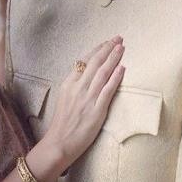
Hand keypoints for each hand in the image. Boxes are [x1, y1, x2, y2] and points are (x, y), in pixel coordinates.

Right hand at [43, 37, 124, 167]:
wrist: (59, 143)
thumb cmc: (62, 123)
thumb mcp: (64, 98)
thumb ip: (75, 85)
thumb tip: (87, 75)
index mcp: (68, 83)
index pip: (84, 61)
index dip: (97, 49)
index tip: (106, 42)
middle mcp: (78, 88)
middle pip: (95, 63)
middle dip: (108, 48)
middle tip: (118, 38)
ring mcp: (87, 98)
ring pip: (103, 73)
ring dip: (114, 58)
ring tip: (122, 47)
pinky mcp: (96, 110)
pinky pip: (108, 90)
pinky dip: (116, 78)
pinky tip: (122, 68)